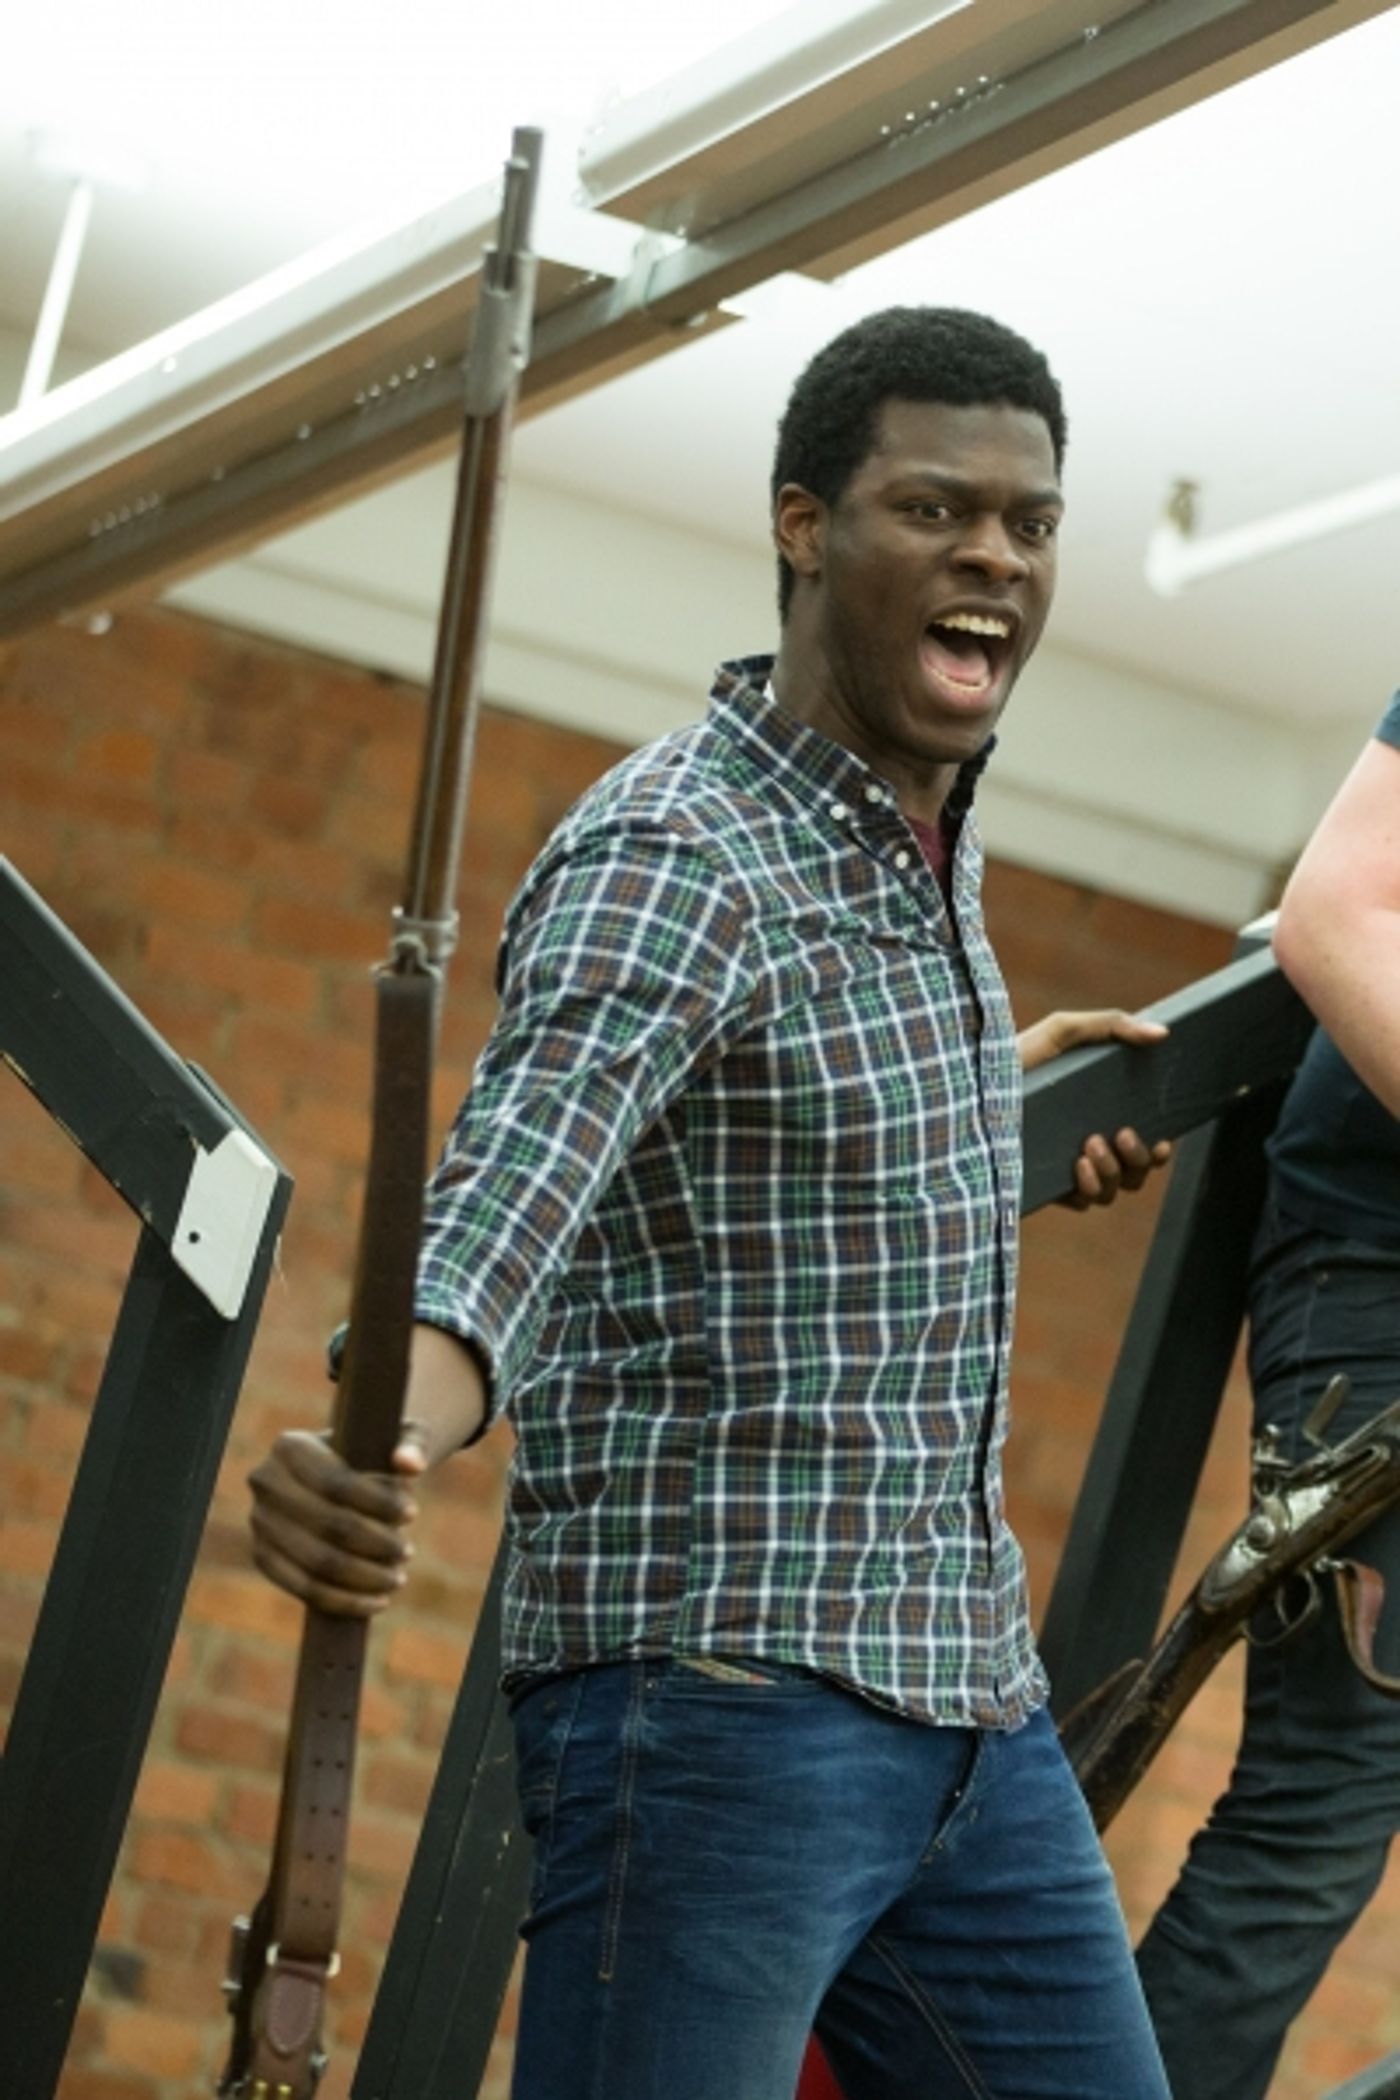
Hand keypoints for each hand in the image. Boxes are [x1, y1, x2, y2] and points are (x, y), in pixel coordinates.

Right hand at [248, 1421, 428, 1616]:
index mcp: (291, 1446)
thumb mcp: (396, 1436)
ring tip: (397, 1578)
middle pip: (328, 1525)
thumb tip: (411, 1465)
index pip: (337, 1482)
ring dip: (364, 1577)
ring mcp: (260, 1522)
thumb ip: (412, 1443)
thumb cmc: (372, 1453)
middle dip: (375, 1544)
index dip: (378, 1503)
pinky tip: (378, 1601)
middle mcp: (266, 1482)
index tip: (412, 1514)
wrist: (337, 1476)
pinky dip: (344, 1601)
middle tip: (407, 1552)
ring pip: (316, 1562)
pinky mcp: (263, 1557)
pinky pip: (304, 1588)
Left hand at [1016, 1007, 1171, 1209]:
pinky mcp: (1043, 1186)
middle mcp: (1087, 1147)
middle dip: (1137, 1159)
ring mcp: (1065, 1169)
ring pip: (1114, 1192)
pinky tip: (1076, 1166)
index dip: (1161, 1151)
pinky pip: (1083, 1202)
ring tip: (1089, 1145)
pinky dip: (1089, 1189)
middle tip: (1120, 1134)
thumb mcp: (1061, 1032)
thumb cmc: (1014, 1056)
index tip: (1163, 1141)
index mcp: (1098, 1115)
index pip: (1144, 1144)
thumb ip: (1112, 1025)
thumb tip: (1162, 1033)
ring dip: (1113, 1173)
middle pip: (1136, 1174)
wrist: (964, 1085)